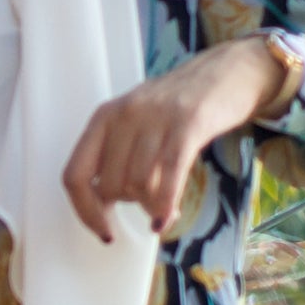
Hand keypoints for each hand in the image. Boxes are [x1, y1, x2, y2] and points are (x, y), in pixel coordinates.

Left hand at [63, 37, 289, 244]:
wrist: (229, 73)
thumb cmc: (178, 108)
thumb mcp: (136, 123)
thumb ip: (117, 158)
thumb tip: (104, 208)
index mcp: (103, 117)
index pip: (75, 175)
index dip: (85, 210)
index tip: (103, 231)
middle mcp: (124, 114)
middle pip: (109, 186)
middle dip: (128, 205)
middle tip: (148, 203)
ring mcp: (156, 117)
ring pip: (139, 184)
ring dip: (151, 206)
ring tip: (164, 206)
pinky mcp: (188, 124)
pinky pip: (169, 177)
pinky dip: (165, 205)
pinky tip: (167, 218)